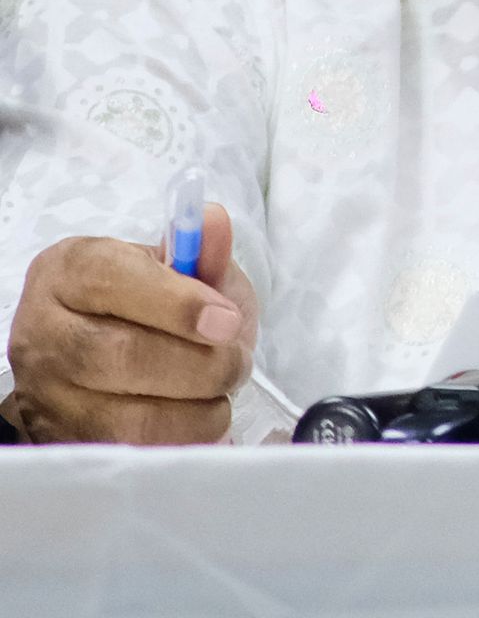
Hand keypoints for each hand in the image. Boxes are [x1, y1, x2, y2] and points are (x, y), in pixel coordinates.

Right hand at [5, 205, 255, 443]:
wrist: (99, 362)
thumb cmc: (151, 305)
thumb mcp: (178, 269)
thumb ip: (201, 252)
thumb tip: (215, 221)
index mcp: (69, 271)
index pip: (115, 281)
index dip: (179, 304)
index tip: (228, 321)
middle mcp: (43, 332)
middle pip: (122, 357)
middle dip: (201, 365)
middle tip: (237, 363)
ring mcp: (46, 395)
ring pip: (128, 417)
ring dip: (197, 409)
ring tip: (220, 392)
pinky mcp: (64, 444)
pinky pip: (134, 456)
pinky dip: (182, 441)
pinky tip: (198, 419)